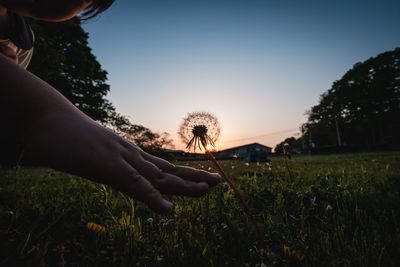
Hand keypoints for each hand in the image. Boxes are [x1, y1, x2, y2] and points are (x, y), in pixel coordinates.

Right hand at [21, 111, 220, 213]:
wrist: (45, 118)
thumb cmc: (65, 136)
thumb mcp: (90, 152)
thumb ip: (104, 161)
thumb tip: (109, 168)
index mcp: (127, 155)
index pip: (160, 167)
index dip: (182, 174)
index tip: (200, 180)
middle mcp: (129, 156)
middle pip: (166, 170)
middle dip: (192, 177)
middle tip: (218, 182)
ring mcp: (120, 160)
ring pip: (158, 176)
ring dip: (183, 185)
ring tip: (208, 190)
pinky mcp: (107, 167)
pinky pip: (133, 186)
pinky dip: (152, 198)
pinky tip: (169, 210)